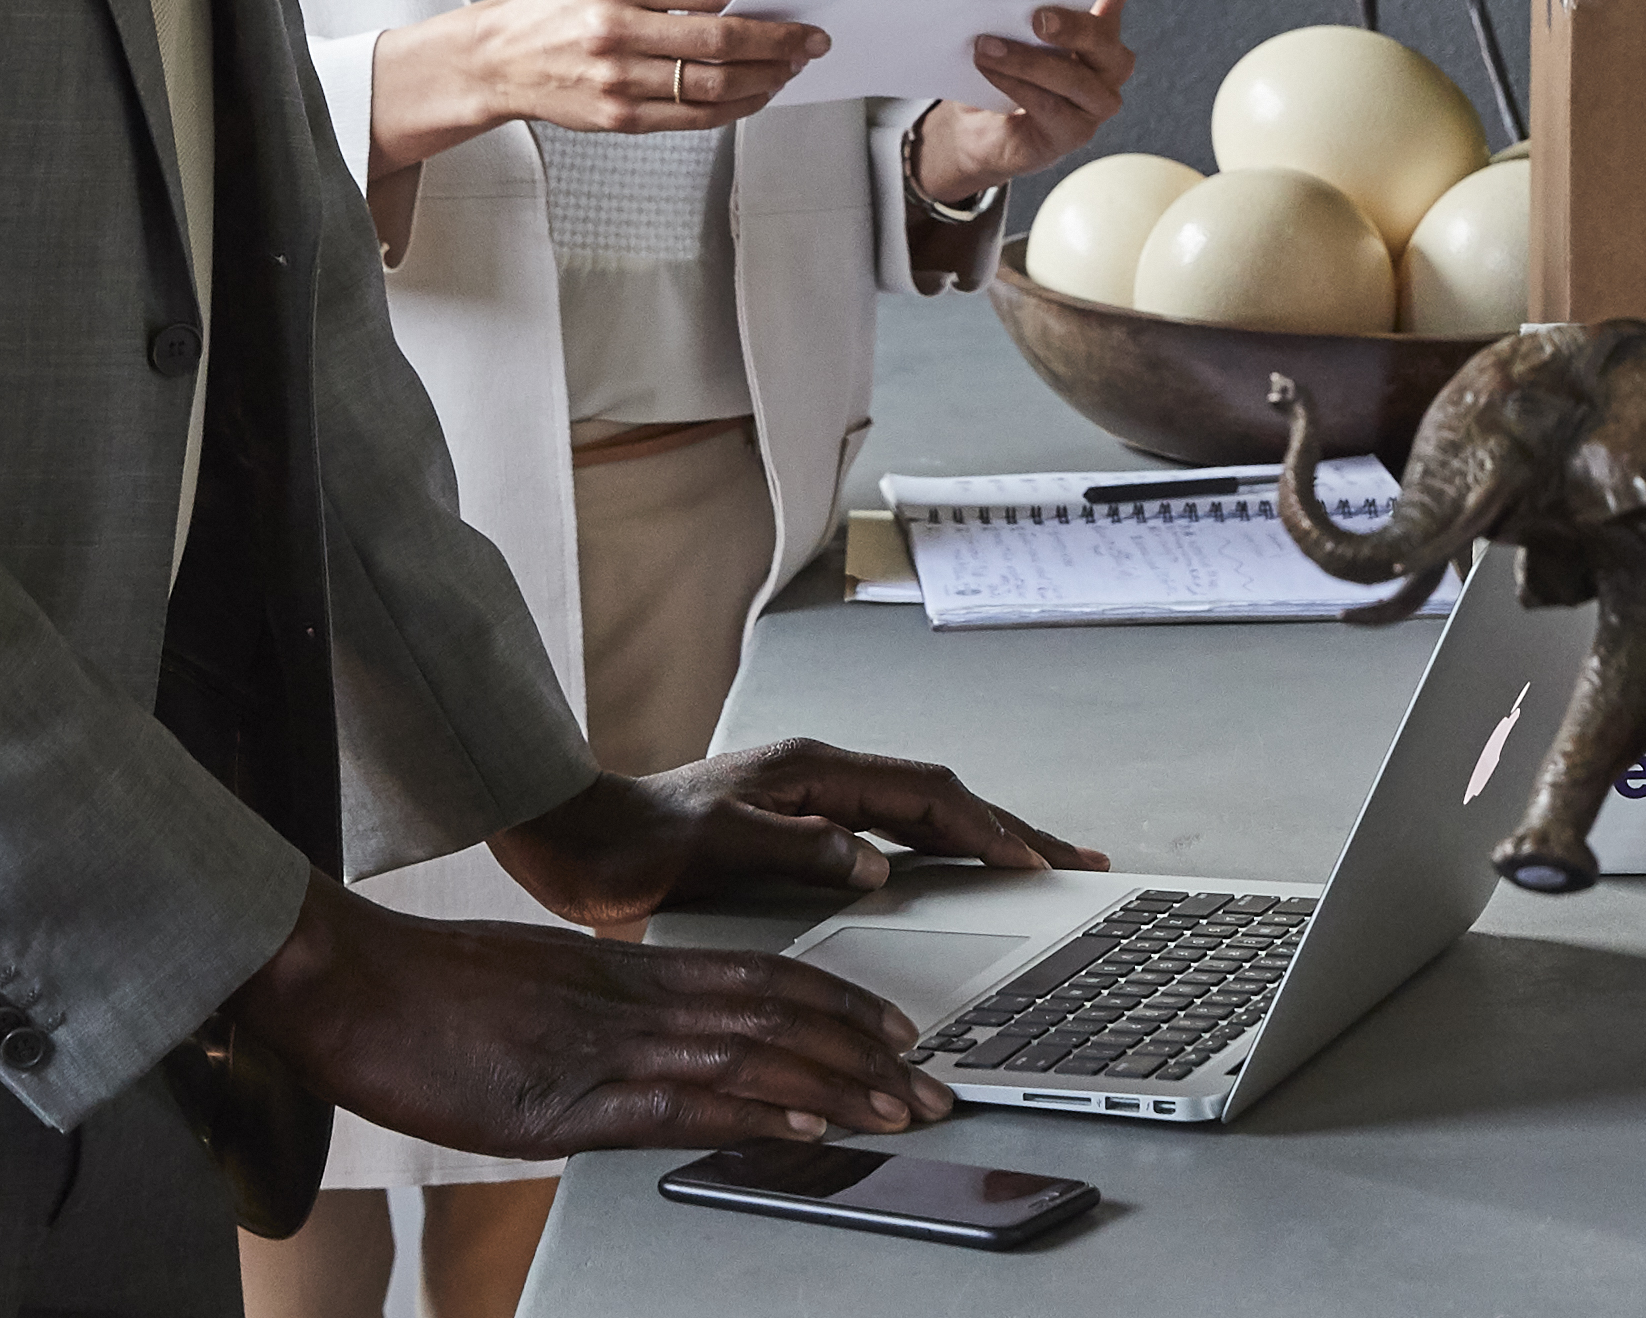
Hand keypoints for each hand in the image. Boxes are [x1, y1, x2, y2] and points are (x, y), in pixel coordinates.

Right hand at [226, 870, 955, 1156]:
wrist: (351, 983)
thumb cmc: (429, 993)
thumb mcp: (536, 996)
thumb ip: (602, 1018)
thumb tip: (644, 1052)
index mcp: (631, 972)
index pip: (763, 979)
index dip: (841, 1003)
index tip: (897, 1029)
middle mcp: (638, 998)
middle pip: (781, 1014)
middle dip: (869, 1051)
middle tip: (937, 1081)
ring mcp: (610, 1045)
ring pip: (754, 1056)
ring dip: (839, 1085)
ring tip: (904, 1107)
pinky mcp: (573, 1096)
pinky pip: (684, 1105)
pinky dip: (756, 1115)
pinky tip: (805, 1127)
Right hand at [372, 0, 827, 171]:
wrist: (498, 60)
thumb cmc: (556, 13)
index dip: (759, 1)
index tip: (791, 3)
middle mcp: (615, 30)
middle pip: (719, 41)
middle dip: (778, 43)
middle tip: (811, 41)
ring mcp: (617, 80)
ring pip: (713, 86)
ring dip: (764, 79)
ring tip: (789, 69)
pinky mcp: (619, 118)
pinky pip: (692, 118)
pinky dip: (734, 109)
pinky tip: (756, 96)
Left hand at [488, 737, 1109, 932]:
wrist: (572, 838)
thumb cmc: (630, 844)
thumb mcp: (715, 847)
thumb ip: (799, 850)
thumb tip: (876, 865)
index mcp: (810, 772)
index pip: (926, 796)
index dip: (988, 830)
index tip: (1039, 863)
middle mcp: (819, 776)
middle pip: (939, 797)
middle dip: (1009, 826)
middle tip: (1073, 857)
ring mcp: (811, 797)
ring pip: (920, 811)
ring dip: (981, 835)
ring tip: (1036, 863)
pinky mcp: (797, 822)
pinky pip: (891, 831)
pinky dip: (938, 849)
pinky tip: (954, 872)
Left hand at [910, 0, 1153, 201]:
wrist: (976, 130)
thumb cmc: (996, 71)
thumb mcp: (1001, 31)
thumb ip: (1010, 11)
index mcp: (1092, 30)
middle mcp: (1105, 65)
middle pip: (1103, 39)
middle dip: (1073, 26)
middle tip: (1037, 18)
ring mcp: (1095, 102)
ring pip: (1076, 78)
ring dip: (1029, 61)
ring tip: (988, 47)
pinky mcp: (1076, 133)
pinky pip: (1053, 107)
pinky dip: (1019, 87)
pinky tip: (993, 74)